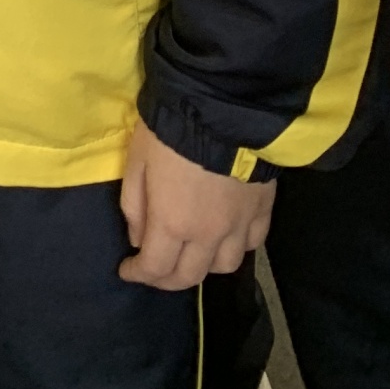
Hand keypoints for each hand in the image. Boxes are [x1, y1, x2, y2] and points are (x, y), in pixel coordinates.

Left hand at [118, 122, 274, 288]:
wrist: (222, 109)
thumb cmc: (170, 131)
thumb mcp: (136, 162)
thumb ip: (134, 205)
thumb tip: (138, 238)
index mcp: (173, 224)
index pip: (156, 268)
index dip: (139, 274)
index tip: (127, 270)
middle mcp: (209, 235)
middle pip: (190, 276)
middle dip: (166, 279)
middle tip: (153, 270)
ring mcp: (240, 226)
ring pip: (224, 266)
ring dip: (203, 267)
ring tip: (190, 254)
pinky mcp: (263, 211)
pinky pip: (251, 244)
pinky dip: (234, 248)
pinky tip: (225, 238)